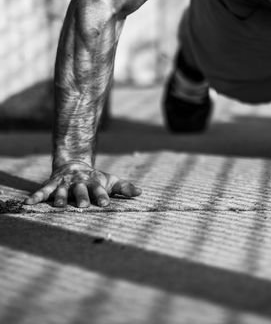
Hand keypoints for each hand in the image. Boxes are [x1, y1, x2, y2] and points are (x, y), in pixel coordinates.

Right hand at [23, 160, 141, 207]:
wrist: (74, 165)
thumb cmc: (95, 179)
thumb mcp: (110, 182)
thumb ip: (125, 187)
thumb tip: (141, 193)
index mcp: (94, 182)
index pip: (99, 190)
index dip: (102, 196)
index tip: (105, 203)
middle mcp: (79, 183)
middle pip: (80, 190)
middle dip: (82, 197)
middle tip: (83, 205)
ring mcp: (64, 184)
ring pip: (61, 191)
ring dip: (60, 198)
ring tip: (59, 206)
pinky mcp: (52, 185)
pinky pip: (42, 191)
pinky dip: (35, 197)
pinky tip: (27, 203)